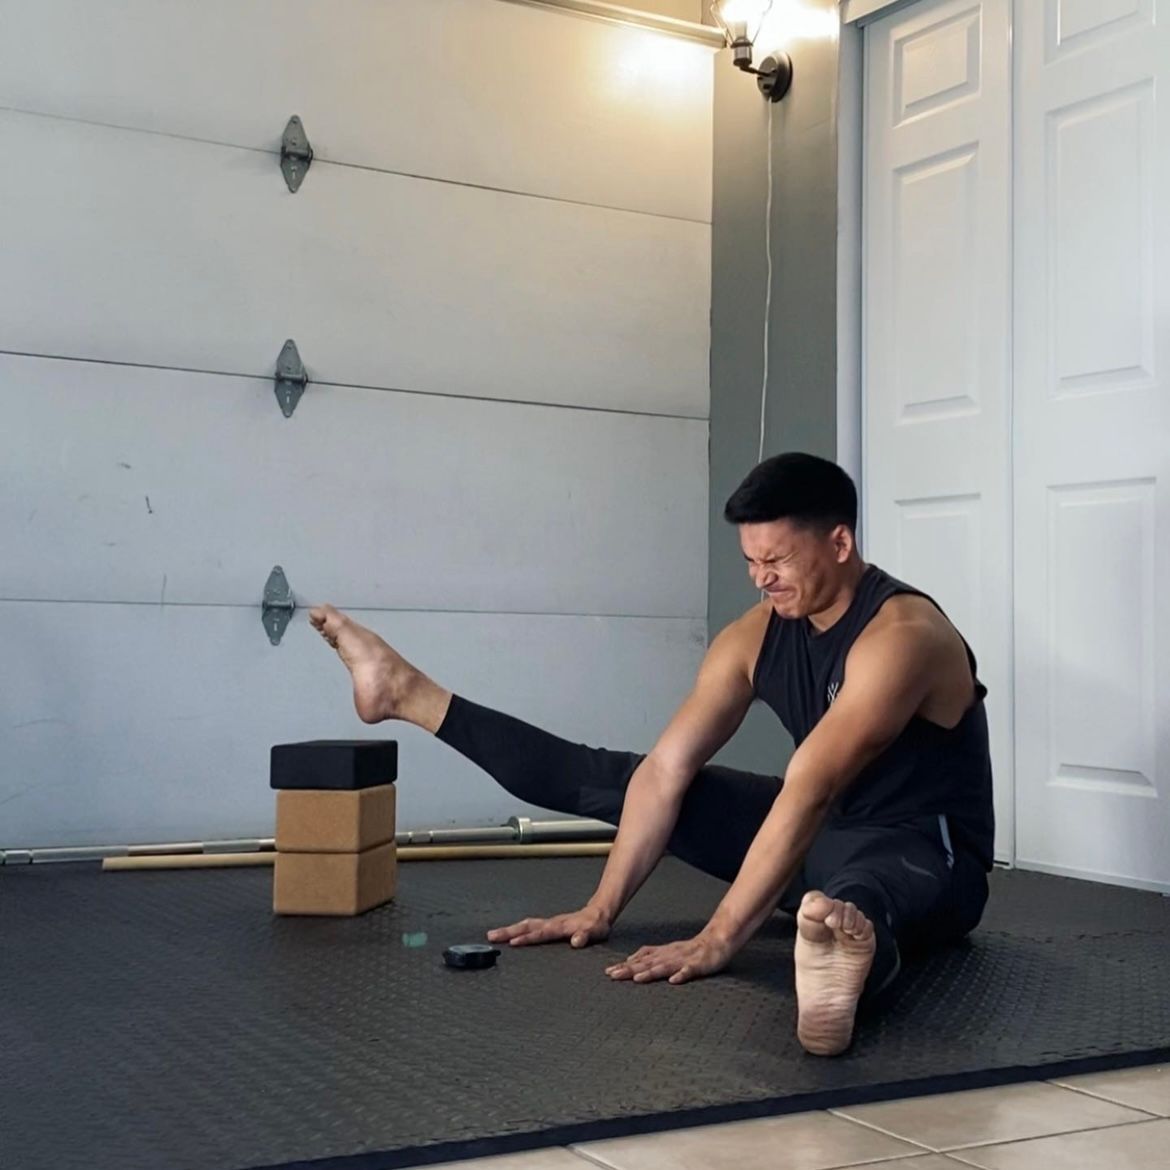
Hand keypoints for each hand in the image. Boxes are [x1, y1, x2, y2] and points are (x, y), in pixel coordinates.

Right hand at [487, 904, 611, 948]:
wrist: (598, 913)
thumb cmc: (596, 925)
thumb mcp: (596, 932)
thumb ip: (586, 936)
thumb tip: (576, 941)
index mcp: (561, 926)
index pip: (541, 933)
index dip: (527, 938)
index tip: (513, 942)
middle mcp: (552, 923)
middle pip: (526, 925)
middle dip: (508, 931)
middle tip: (491, 936)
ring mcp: (549, 923)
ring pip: (525, 924)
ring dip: (509, 929)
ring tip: (493, 935)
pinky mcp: (548, 925)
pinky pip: (529, 926)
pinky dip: (516, 929)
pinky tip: (509, 934)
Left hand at [605, 930, 733, 984]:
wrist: (717, 941)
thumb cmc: (692, 949)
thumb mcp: (668, 951)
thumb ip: (651, 955)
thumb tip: (630, 960)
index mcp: (662, 953)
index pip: (640, 959)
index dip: (624, 966)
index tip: (608, 973)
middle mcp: (669, 955)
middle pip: (647, 963)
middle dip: (630, 970)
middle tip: (613, 975)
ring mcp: (683, 960)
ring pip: (664, 966)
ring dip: (650, 973)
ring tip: (637, 978)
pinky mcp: (698, 965)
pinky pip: (689, 971)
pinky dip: (681, 975)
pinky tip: (673, 981)